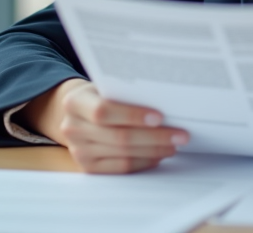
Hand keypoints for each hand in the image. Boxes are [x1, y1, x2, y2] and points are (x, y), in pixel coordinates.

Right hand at [19, 78, 189, 173]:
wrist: (77, 112)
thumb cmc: (101, 94)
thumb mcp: (107, 85)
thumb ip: (126, 91)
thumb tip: (165, 100)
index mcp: (75, 102)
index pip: (103, 111)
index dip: (132, 115)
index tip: (160, 116)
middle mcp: (72, 128)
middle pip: (118, 137)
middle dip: (154, 137)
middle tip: (180, 135)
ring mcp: (78, 151)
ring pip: (123, 155)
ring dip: (154, 151)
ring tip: (174, 145)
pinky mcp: (88, 167)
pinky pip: (121, 168)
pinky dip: (143, 162)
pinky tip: (158, 155)